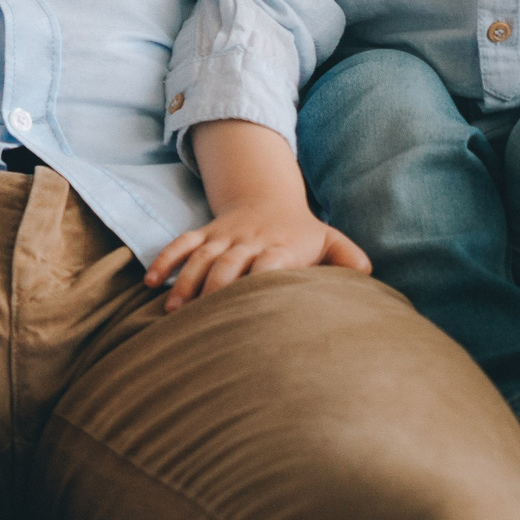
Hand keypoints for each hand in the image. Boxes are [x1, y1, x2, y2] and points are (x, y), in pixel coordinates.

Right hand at [145, 196, 368, 309]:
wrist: (269, 196)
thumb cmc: (303, 231)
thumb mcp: (331, 240)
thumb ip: (350, 259)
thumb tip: (367, 277)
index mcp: (280, 246)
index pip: (267, 263)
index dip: (257, 281)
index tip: (249, 308)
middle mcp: (249, 241)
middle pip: (228, 264)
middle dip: (214, 290)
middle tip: (202, 322)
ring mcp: (223, 236)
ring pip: (201, 257)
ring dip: (186, 282)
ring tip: (173, 311)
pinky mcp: (205, 234)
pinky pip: (181, 244)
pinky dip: (165, 260)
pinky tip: (151, 283)